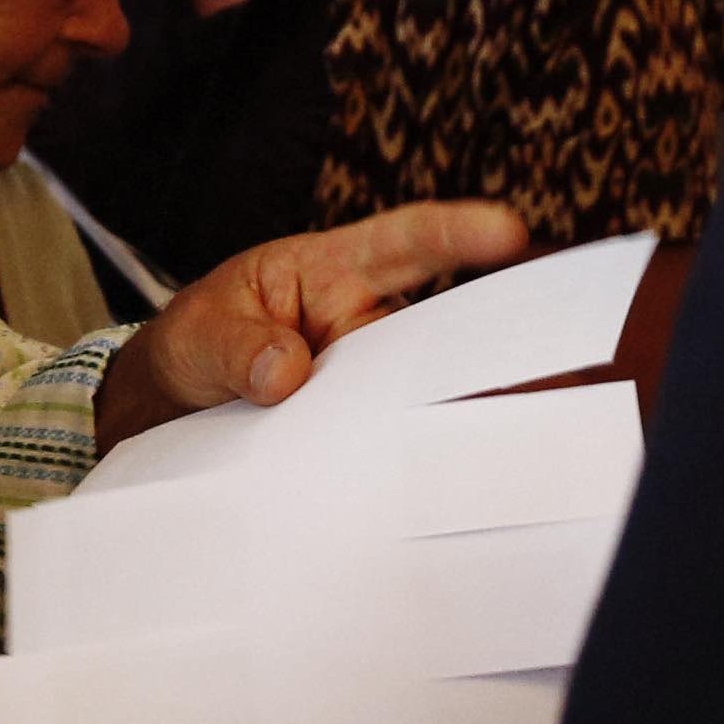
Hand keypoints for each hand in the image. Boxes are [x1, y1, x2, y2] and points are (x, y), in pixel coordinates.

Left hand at [97, 198, 533, 446]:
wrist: (171, 407)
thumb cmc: (196, 345)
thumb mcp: (199, 333)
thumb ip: (237, 347)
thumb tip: (285, 373)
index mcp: (331, 271)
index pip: (402, 243)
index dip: (455, 234)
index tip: (507, 230)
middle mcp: (367, 325)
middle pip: (442, 329)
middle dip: (496, 344)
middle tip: (552, 365)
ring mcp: (369, 383)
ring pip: (426, 394)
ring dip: (459, 417)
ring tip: (507, 443)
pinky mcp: (362, 433)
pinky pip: (397, 446)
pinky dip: (418, 466)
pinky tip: (441, 492)